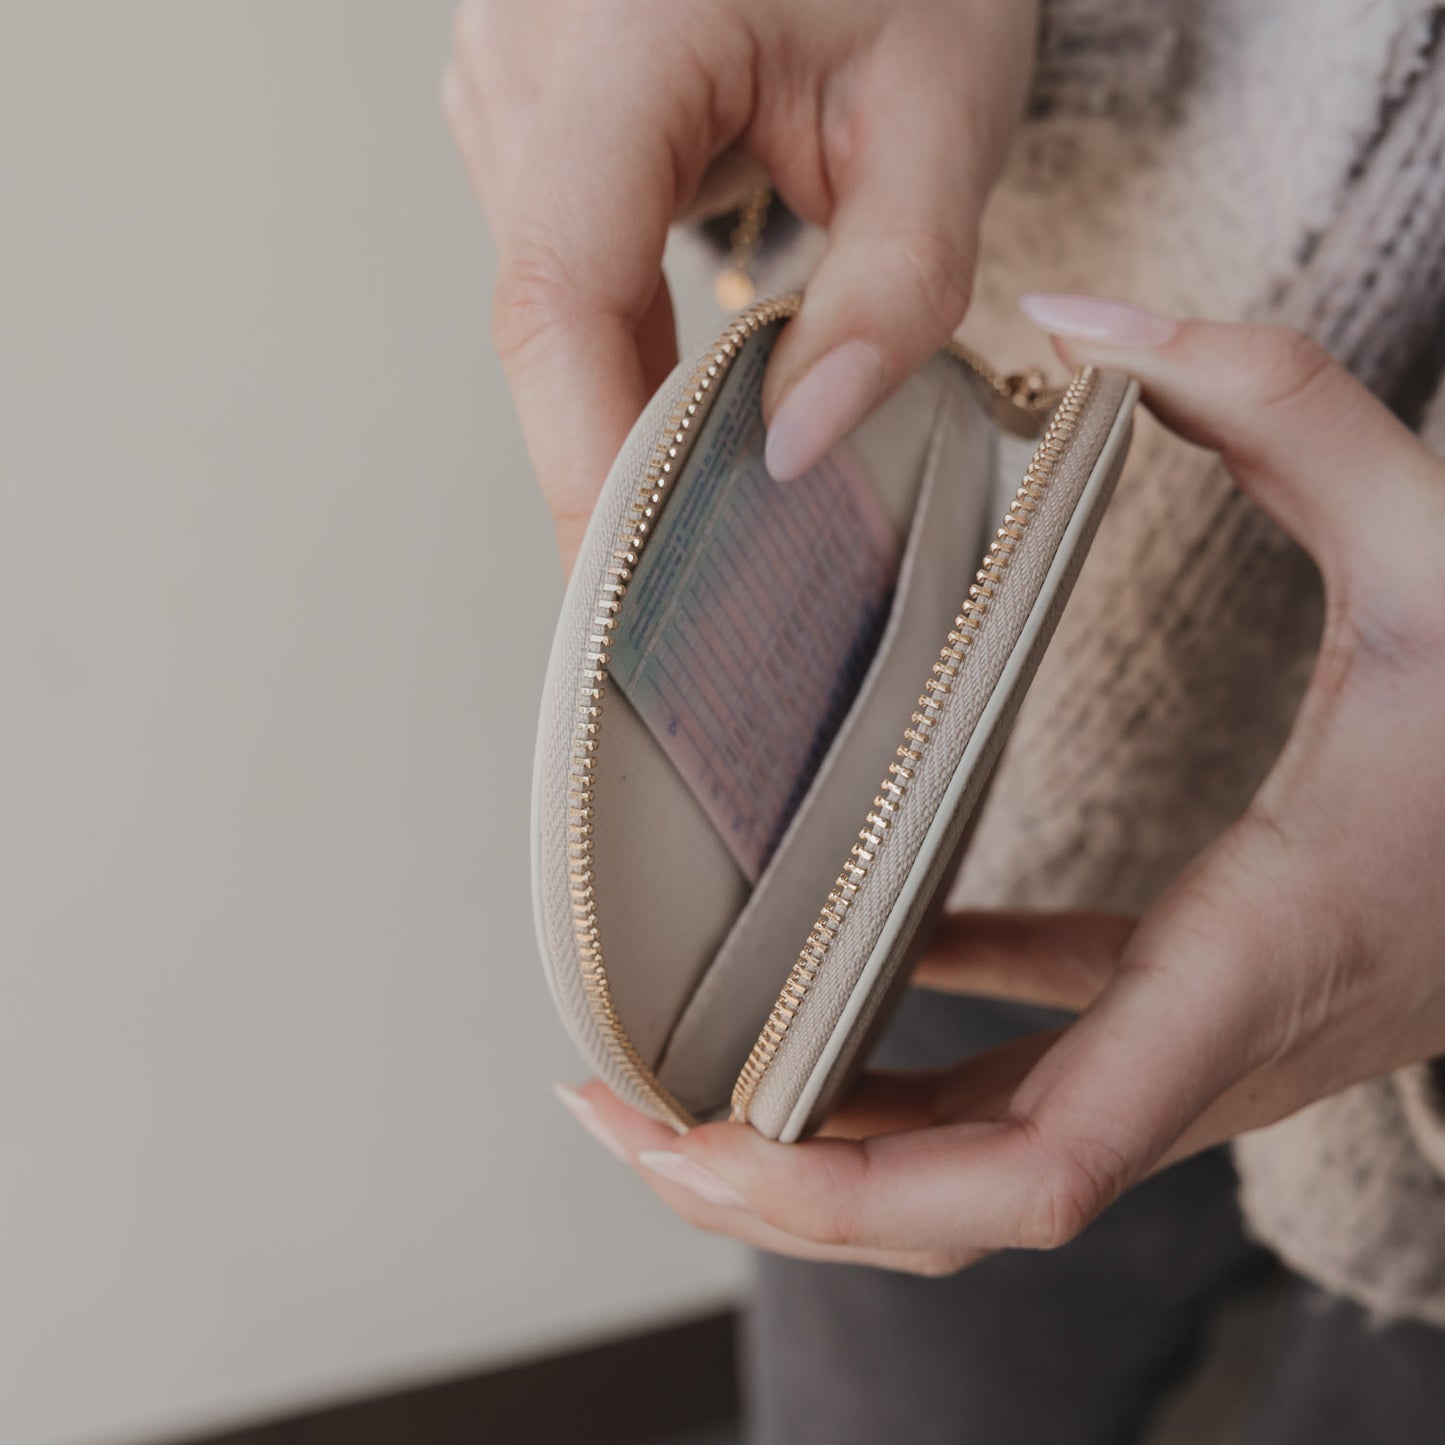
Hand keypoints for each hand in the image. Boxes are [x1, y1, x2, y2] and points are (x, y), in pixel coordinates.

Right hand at [443, 0, 1038, 567]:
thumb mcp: (944, 104)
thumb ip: (891, 289)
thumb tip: (798, 452)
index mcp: (622, 27)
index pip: (560, 286)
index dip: (581, 457)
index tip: (619, 592)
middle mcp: (529, 47)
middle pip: (546, 312)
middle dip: (612, 461)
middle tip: (685, 592)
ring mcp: (512, 70)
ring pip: (545, 298)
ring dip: (619, 403)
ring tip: (703, 495)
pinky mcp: (534, 101)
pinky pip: (560, 261)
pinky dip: (621, 348)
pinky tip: (682, 398)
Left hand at [556, 302, 1444, 1274]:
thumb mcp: (1437, 538)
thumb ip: (1276, 405)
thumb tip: (1089, 323)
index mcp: (1247, 966)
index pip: (1039, 1168)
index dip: (849, 1191)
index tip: (699, 1141)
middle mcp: (1205, 1050)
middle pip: (960, 1202)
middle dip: (778, 1189)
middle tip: (622, 1113)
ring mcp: (1190, 1048)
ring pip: (976, 1157)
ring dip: (821, 1143)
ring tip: (674, 1084)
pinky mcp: (1183, 1005)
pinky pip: (1017, 1056)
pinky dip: (905, 1039)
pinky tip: (822, 976)